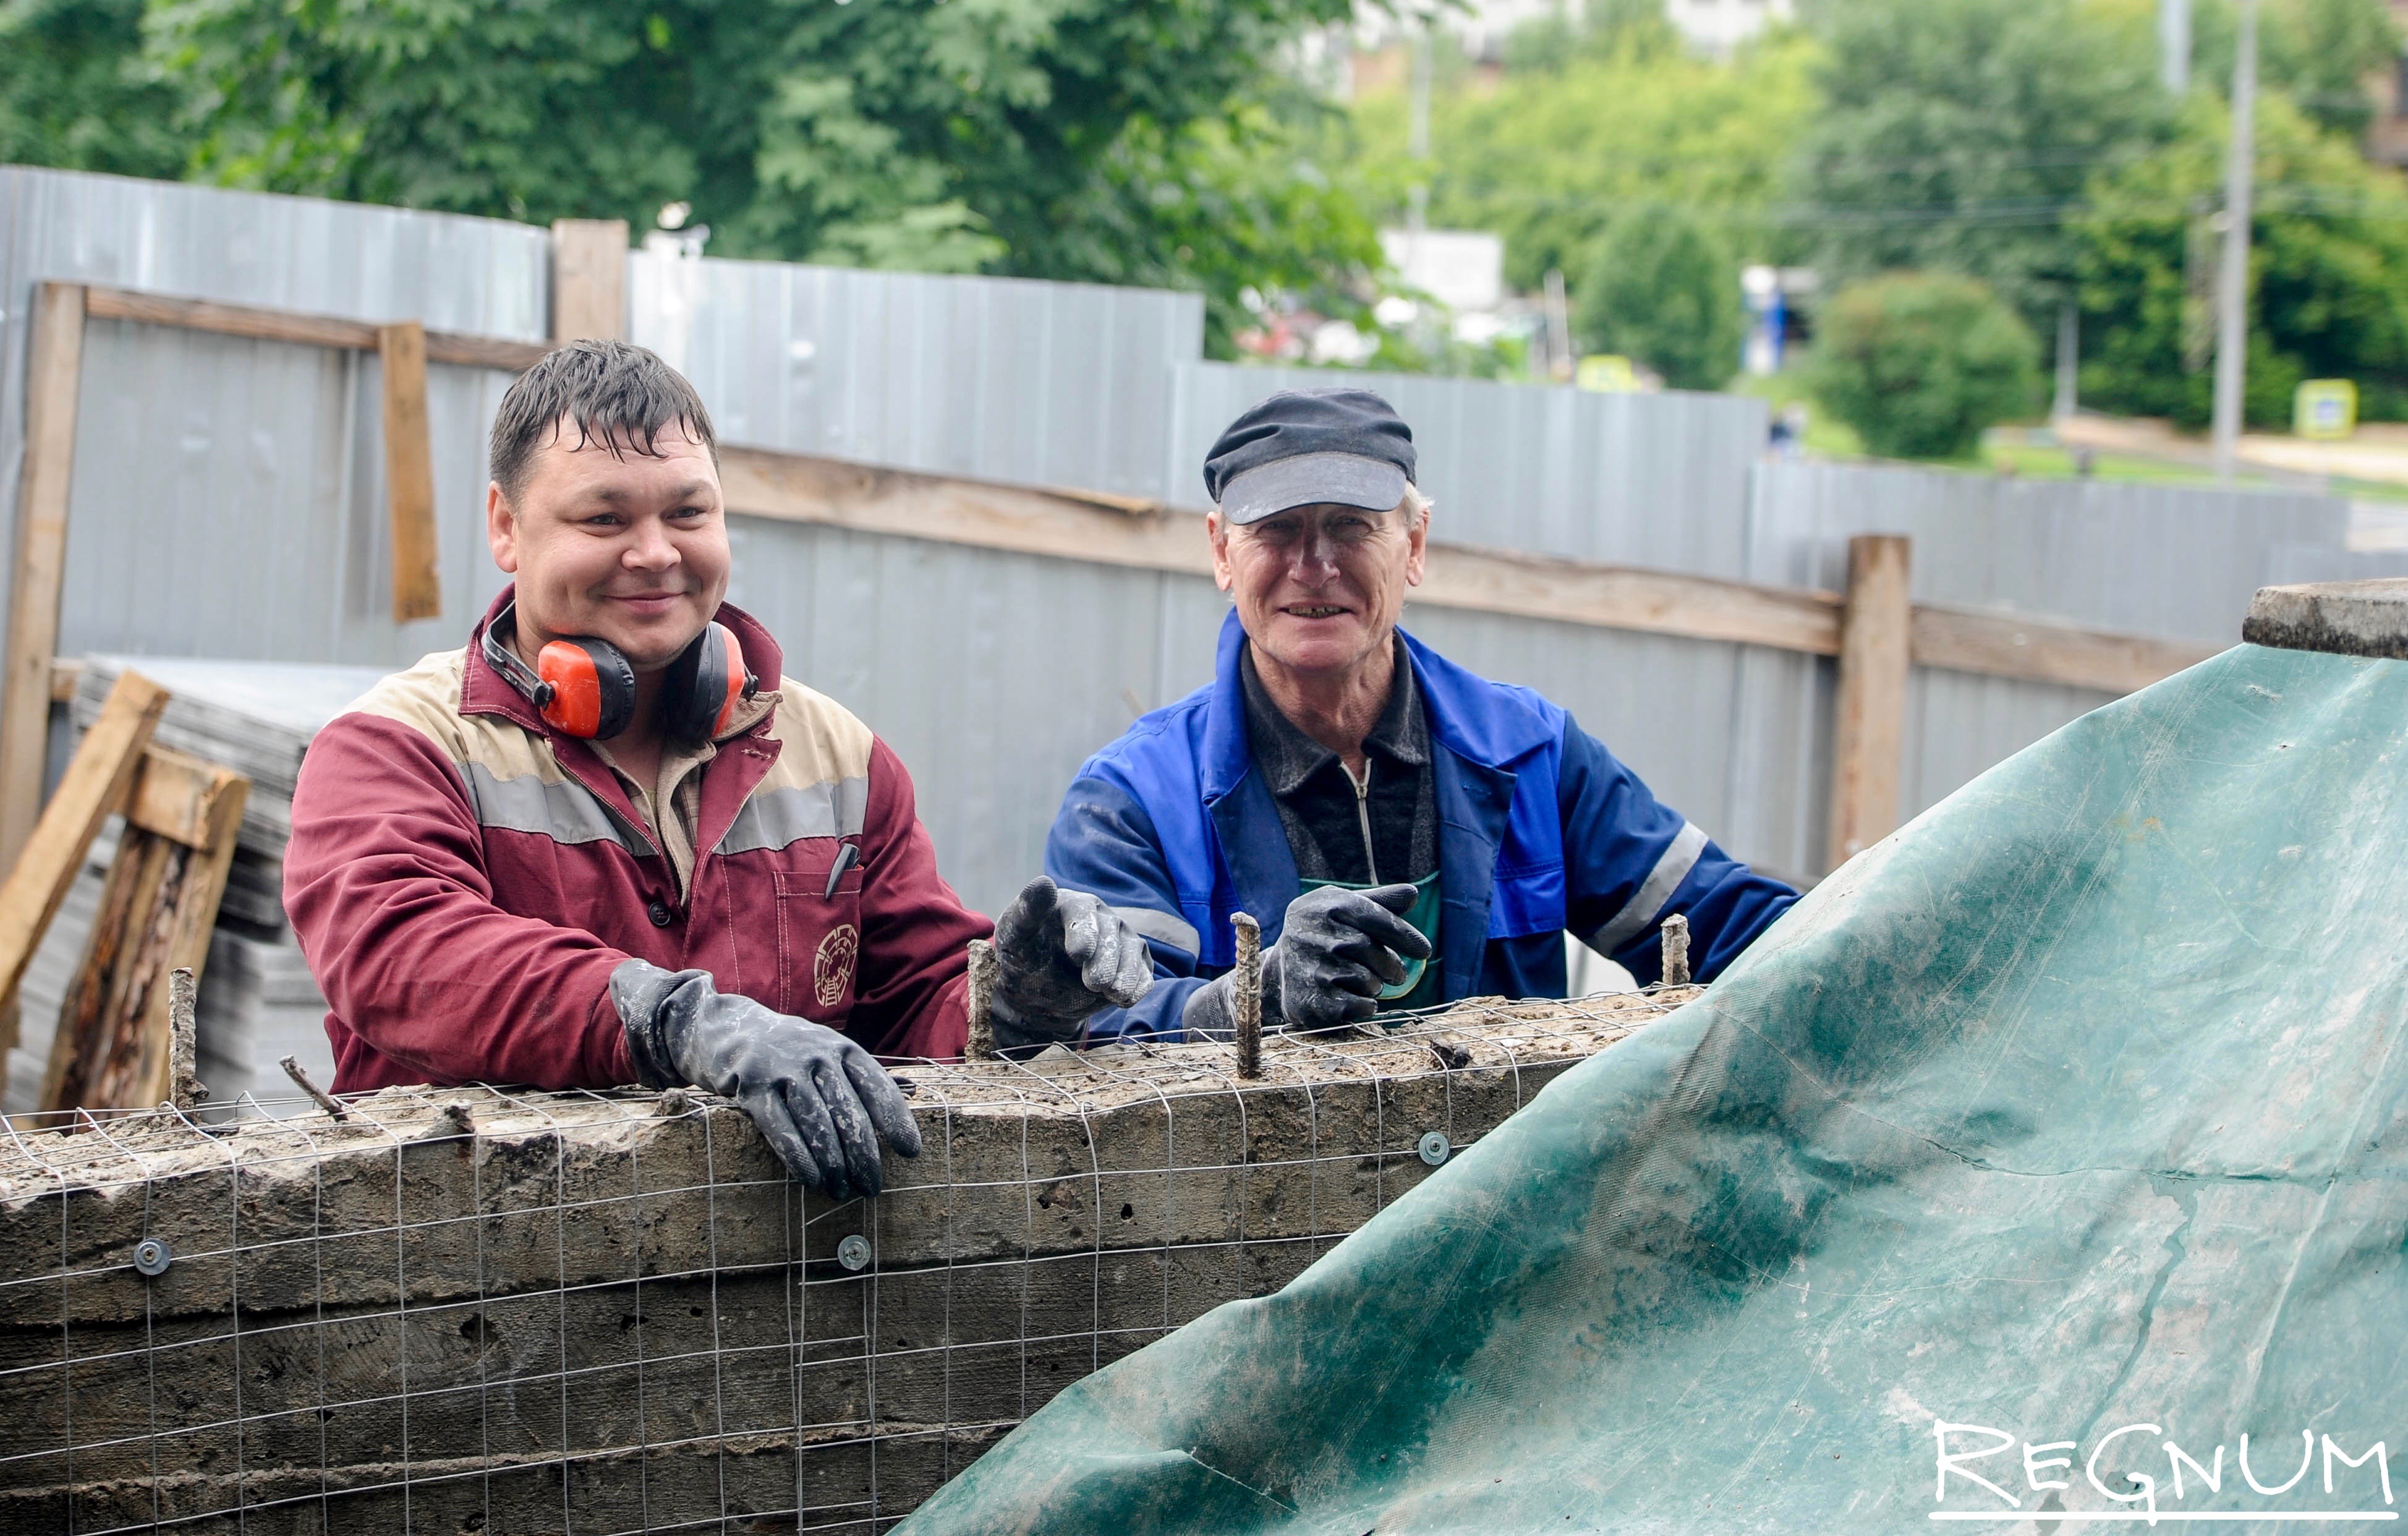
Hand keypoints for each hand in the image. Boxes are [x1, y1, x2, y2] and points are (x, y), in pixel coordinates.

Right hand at [612, 959, 920, 1199]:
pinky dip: (800, 1159)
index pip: (877, 1085)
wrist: (732, 1030)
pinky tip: (813, 1181)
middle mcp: (817, 1056)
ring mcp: (783, 1071)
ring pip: (817, 1125)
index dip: (896, 1119)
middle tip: (873, 1188)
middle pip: (849, 1113)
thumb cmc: (793, 1054)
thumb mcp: (828, 1054)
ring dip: (834, 1164)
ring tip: (843, 1191)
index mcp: (842, 1049)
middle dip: (865, 1156)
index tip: (911, 1150)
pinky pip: (782, 1130)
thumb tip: (901, 1117)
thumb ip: (856, 1081)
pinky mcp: (753, 1089)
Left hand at [989, 876, 1153, 1047]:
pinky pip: (1145, 971)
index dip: (1082, 931)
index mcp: (1072, 904)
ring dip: (1126, 974)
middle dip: (1106, 960)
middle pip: (1111, 933)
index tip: (1078, 955)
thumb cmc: (1023, 957)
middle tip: (1095, 984)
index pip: (1081, 912)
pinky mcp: (1134, 963)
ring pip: (1133, 950)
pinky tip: (1126, 1000)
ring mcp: (1120, 939)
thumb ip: (1026, 911)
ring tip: (1113, 995)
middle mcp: (1101, 917)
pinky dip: (1139, 985)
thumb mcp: (1014, 936)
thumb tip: (1044, 883)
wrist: (1038, 992)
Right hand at [1182, 883, 1432, 1037]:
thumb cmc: (1325, 932)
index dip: (1404, 935)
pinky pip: (1359, 1005)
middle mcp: (1311, 933)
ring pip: (1367, 980)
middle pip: (1371, 950)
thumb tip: (1412, 894)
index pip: (1374, 916)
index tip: (1425, 951)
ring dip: (1376, 985)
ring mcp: (1308, 968)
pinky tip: (1357, 998)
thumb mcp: (1345, 909)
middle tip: (1397, 974)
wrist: (1280, 968)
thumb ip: (1379, 902)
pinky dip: (1367, 1005)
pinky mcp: (1310, 1000)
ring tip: (1365, 981)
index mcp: (1323, 905)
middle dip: (1391, 965)